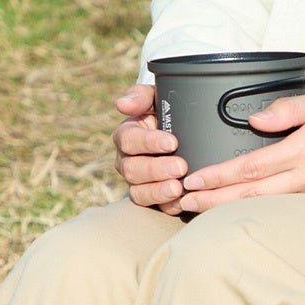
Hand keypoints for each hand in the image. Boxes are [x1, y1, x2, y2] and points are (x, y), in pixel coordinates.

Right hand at [113, 84, 188, 214]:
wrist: (182, 136)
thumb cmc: (166, 115)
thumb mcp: (155, 99)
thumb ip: (140, 96)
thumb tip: (122, 104)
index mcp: (126, 136)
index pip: (129, 140)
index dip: (148, 142)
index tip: (172, 142)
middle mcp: (127, 162)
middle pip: (132, 170)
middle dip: (156, 169)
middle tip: (180, 167)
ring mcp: (138, 184)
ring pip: (139, 192)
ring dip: (159, 191)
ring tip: (178, 188)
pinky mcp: (153, 200)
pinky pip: (156, 207)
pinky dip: (169, 205)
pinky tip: (182, 201)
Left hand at [178, 91, 304, 212]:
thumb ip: (287, 107)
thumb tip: (254, 118)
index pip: (253, 167)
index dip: (220, 176)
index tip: (195, 179)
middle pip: (251, 195)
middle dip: (214, 200)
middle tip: (184, 201)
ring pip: (261, 209)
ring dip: (226, 211)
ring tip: (197, 211)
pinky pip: (275, 214)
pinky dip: (249, 216)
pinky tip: (228, 216)